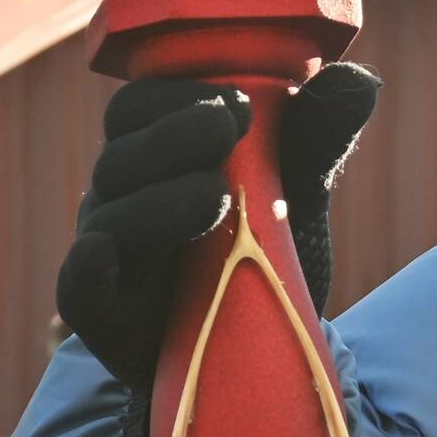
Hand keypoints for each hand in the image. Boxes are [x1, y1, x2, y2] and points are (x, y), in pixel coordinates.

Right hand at [55, 63, 379, 436]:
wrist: (255, 357)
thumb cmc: (262, 256)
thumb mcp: (295, 195)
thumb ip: (316, 137)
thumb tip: (357, 79)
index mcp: (155, 158)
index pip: (139, 108)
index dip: (175, 93)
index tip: (238, 101)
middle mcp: (120, 197)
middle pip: (120, 149)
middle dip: (171, 132)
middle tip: (227, 124)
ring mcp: (108, 255)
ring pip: (109, 212)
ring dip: (159, 197)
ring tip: (215, 196)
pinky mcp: (106, 316)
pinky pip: (78, 288)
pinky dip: (88, 267)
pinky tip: (104, 251)